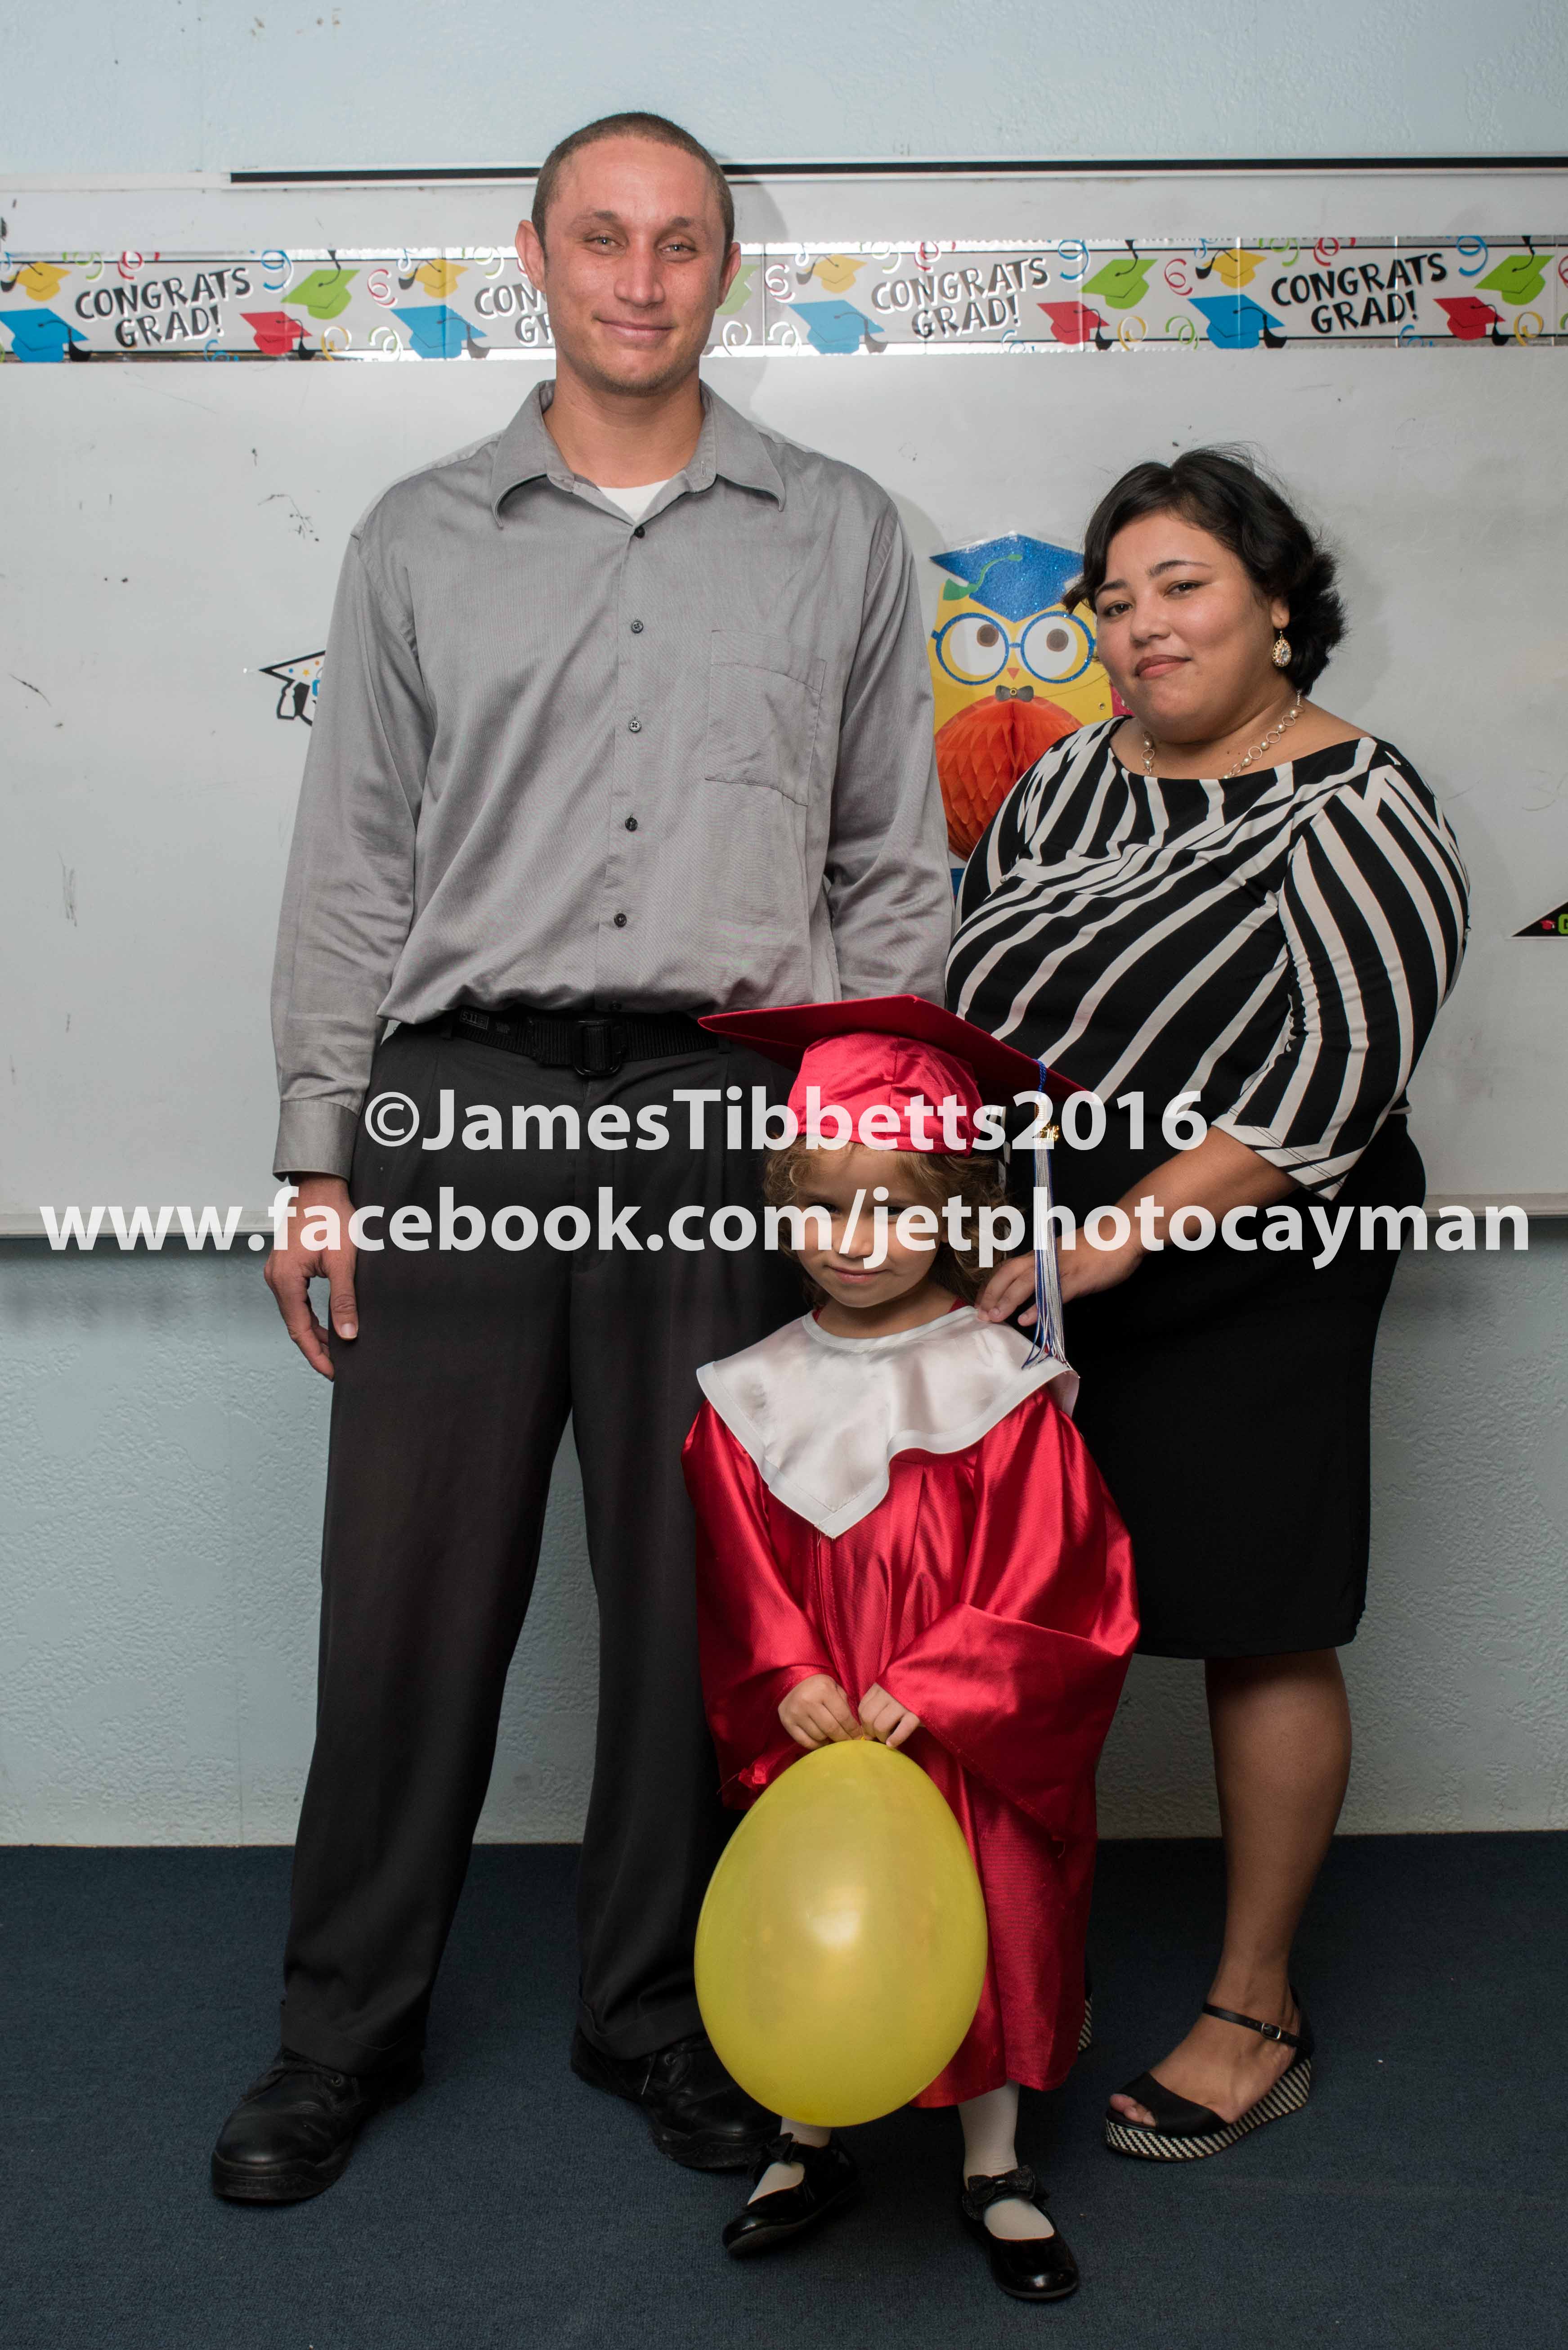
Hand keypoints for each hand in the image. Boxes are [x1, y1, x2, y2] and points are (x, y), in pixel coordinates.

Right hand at [264, 1174, 356, 1378]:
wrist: (320, 1186)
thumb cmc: (331, 1217)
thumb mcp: (343, 1262)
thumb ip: (344, 1300)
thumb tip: (348, 1334)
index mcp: (285, 1280)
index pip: (299, 1330)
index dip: (317, 1355)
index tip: (333, 1373)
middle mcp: (275, 1278)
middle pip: (295, 1324)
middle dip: (317, 1347)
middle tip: (340, 1365)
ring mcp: (278, 1272)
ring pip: (296, 1313)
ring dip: (316, 1331)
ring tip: (339, 1348)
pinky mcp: (286, 1266)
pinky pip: (296, 1299)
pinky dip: (312, 1314)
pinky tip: (329, 1322)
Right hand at [779, 1675, 858, 1750]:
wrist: (794, 1681)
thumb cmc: (819, 1686)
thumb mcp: (835, 1688)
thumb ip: (845, 1706)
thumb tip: (854, 1730)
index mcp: (823, 1689)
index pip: (843, 1716)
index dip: (853, 1730)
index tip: (858, 1737)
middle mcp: (808, 1701)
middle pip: (831, 1729)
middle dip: (843, 1738)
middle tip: (849, 1742)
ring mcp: (796, 1713)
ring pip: (819, 1737)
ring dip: (829, 1740)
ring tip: (834, 1738)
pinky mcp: (787, 1722)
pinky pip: (805, 1741)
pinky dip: (816, 1744)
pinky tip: (822, 1741)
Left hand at [858, 1683, 920, 1749]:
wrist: (936, 1683)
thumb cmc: (911, 1690)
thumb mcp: (891, 1690)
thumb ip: (877, 1704)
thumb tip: (866, 1733)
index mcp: (881, 1685)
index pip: (862, 1708)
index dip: (864, 1723)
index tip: (870, 1731)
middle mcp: (889, 1693)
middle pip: (868, 1717)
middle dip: (871, 1732)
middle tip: (879, 1737)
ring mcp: (902, 1703)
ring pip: (881, 1725)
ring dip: (882, 1737)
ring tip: (888, 1740)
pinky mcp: (917, 1713)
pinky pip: (901, 1730)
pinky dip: (895, 1740)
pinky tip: (893, 1744)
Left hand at [975, 1230, 1144, 1322]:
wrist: (1122, 1234)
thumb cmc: (1097, 1247)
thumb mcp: (1066, 1259)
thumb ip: (1050, 1273)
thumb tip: (1037, 1292)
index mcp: (1041, 1255)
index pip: (1007, 1269)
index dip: (990, 1286)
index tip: (979, 1302)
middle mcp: (1044, 1260)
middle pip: (1008, 1274)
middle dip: (990, 1294)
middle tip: (979, 1315)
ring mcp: (1059, 1269)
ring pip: (1025, 1284)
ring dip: (1006, 1301)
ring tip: (993, 1318)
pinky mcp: (1076, 1279)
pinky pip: (1052, 1295)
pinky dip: (1037, 1308)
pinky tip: (1026, 1320)